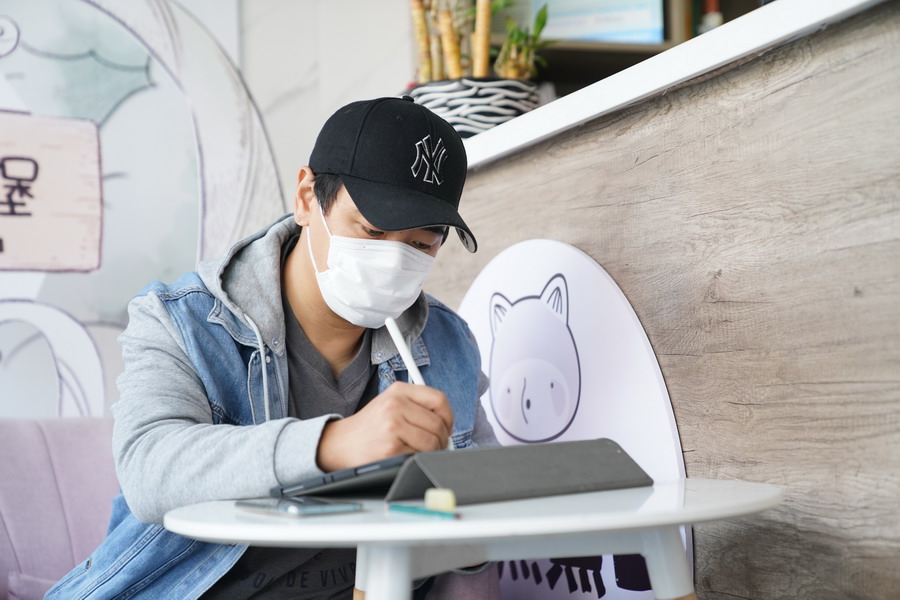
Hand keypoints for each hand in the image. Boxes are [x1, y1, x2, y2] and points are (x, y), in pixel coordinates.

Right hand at [316, 381, 453, 471]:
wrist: (339, 443)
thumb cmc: (369, 426)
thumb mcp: (390, 403)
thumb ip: (417, 407)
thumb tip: (446, 425)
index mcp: (398, 391)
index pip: (439, 399)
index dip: (448, 416)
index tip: (446, 427)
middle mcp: (395, 405)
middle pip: (438, 423)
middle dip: (442, 439)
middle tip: (436, 445)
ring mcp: (392, 426)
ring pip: (431, 442)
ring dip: (432, 451)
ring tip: (420, 451)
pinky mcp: (390, 448)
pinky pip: (418, 456)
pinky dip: (417, 459)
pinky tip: (405, 456)